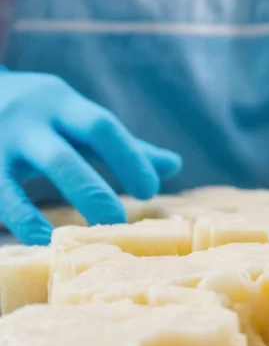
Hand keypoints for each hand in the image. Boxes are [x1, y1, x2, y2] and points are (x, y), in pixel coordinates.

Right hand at [0, 69, 182, 244]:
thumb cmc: (40, 114)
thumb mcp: (78, 118)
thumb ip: (122, 144)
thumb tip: (174, 165)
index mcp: (62, 105)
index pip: (101, 127)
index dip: (129, 158)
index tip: (150, 190)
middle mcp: (26, 121)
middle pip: (61, 159)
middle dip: (90, 193)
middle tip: (117, 223)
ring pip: (11, 185)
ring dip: (35, 216)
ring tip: (65, 240)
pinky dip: (14, 219)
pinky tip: (35, 240)